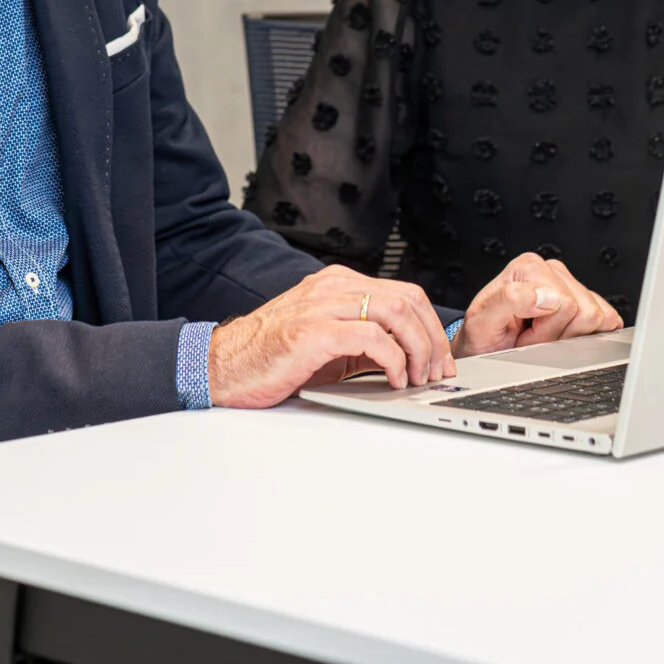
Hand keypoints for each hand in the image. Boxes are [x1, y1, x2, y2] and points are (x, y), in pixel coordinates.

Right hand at [207, 266, 453, 407]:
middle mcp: (332, 287)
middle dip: (432, 338)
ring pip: (395, 312)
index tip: (441, 357)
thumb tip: (408, 357)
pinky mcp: (313, 331)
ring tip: (419, 377)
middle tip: (438, 370)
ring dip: (418, 349)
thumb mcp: (327, 343)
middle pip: (407, 298)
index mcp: (337, 284)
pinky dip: (394, 359)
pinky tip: (395, 379)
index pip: (404, 292)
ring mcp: (322, 305)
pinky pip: (371, 337)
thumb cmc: (270, 357)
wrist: (222, 366)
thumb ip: (364, 341)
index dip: (431, 326)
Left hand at [453, 253, 622, 356]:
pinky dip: (589, 336)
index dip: (546, 330)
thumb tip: (546, 295)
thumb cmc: (484, 336)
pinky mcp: (586, 301)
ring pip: (598, 317)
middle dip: (558, 335)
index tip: (524, 335)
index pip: (565, 304)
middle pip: (585, 311)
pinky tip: (562, 336)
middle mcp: (551, 270)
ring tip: (542, 336)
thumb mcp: (482, 321)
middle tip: (531, 337)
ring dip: (569, 337)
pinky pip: (608, 319)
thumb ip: (509, 301)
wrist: (486, 349)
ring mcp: (570, 285)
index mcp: (528, 267)